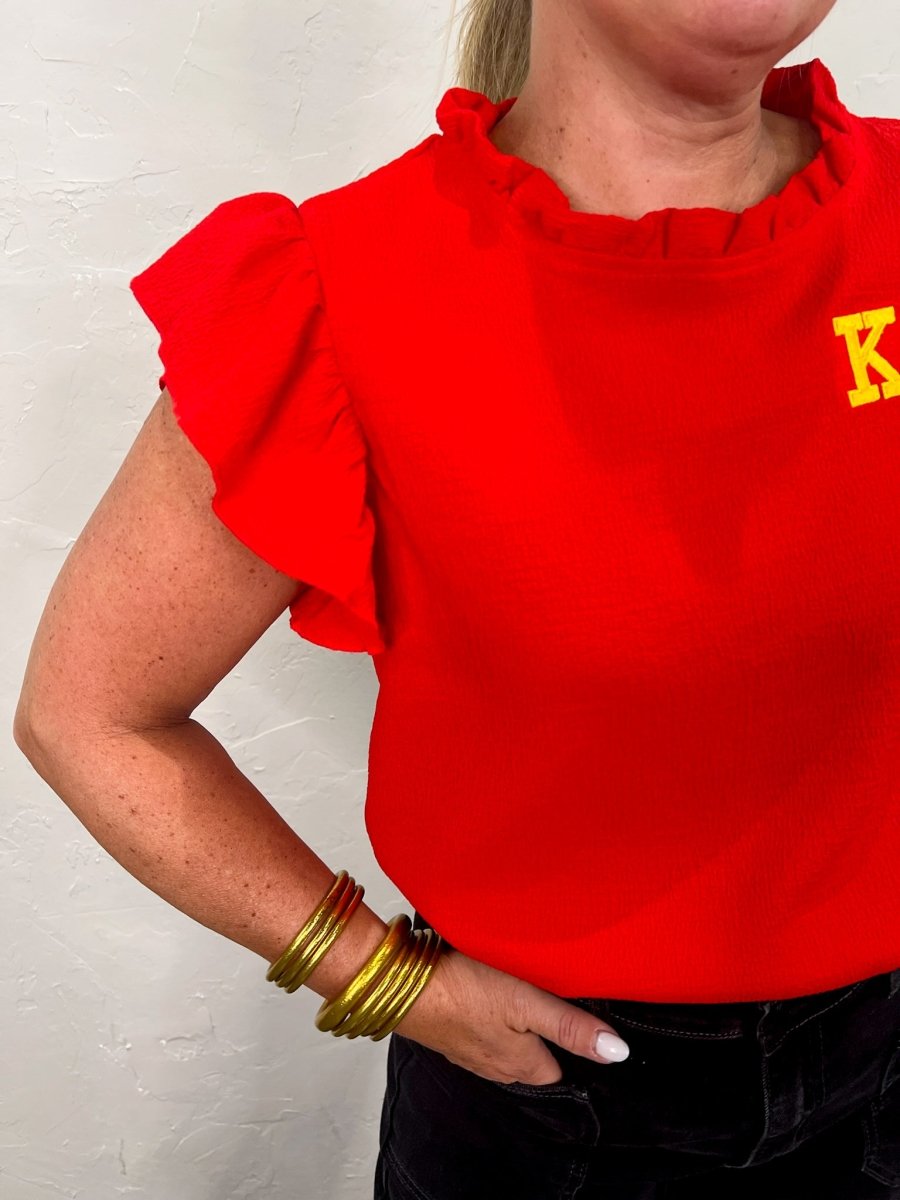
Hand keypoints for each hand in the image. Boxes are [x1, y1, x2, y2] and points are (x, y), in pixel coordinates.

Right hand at [391, 945, 629, 1085]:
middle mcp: (494, 1065)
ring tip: (518, 991)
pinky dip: (483, 1014)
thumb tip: (616, 1052)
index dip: (570, 1043)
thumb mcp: (525, 1002)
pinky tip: (481, 989)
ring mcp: (466, 1050)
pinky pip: (475, 1029)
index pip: (558, 1068)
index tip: (578, 1017)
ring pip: (502, 1043)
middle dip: (542, 1034)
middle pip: (531, 1057)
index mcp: (520, 1064)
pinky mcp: (445, 1031)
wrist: (397, 981)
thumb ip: (569, 1026)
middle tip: (549, 996)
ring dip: (511, 1023)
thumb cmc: (461, 990)